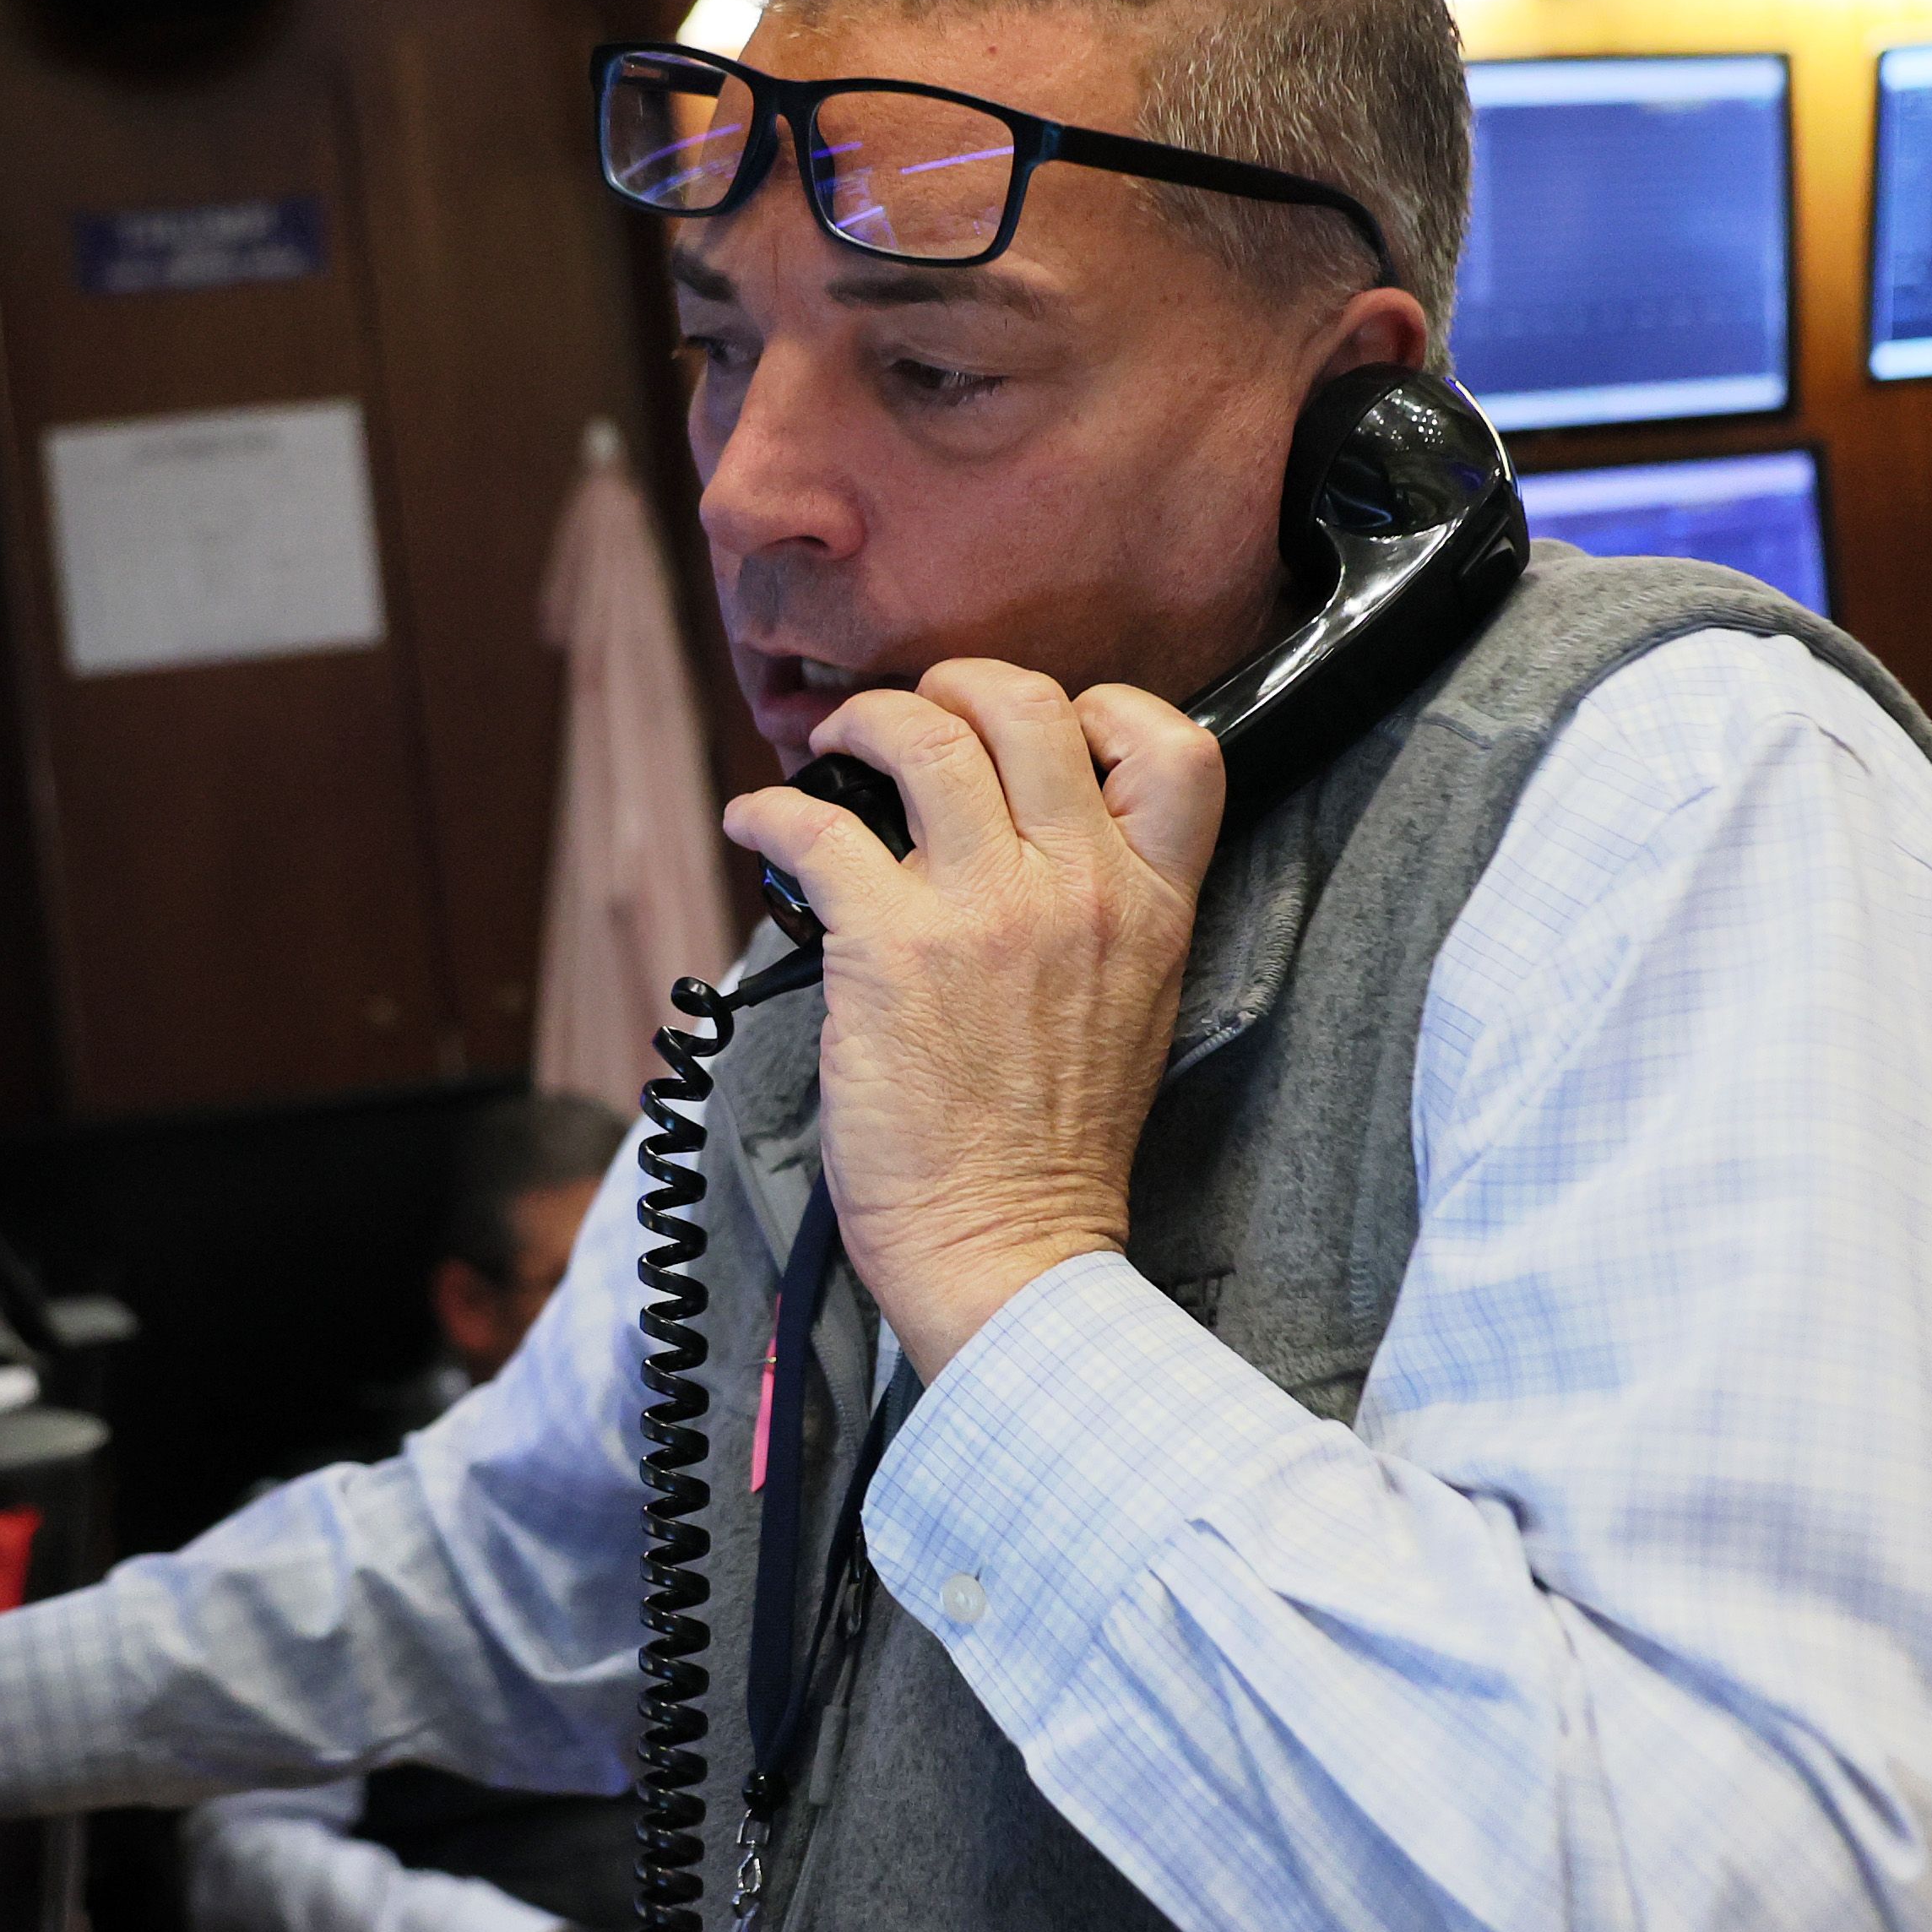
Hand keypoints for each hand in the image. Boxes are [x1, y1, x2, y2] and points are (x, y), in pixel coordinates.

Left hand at [723, 662, 1220, 1378]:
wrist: (1009, 1247)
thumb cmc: (1052, 1147)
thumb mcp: (1133, 1009)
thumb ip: (1105, 913)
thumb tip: (1023, 839)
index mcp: (1152, 907)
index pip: (1178, 748)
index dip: (1106, 708)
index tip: (1048, 727)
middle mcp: (1080, 890)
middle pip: (1030, 707)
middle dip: (961, 684)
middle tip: (919, 713)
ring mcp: (985, 912)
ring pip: (924, 737)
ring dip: (864, 719)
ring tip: (833, 740)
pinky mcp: (889, 948)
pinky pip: (816, 828)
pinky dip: (768, 811)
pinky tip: (753, 823)